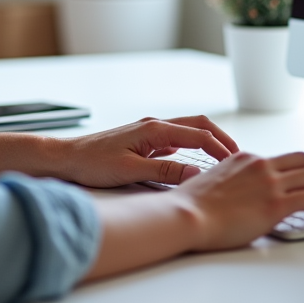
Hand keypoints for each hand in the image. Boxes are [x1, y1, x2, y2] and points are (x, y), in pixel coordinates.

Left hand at [55, 116, 239, 187]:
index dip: (219, 148)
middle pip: (198, 125)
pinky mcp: (144, 141)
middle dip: (220, 139)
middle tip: (237, 156)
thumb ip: (164, 173)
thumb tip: (195, 176)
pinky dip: (192, 148)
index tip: (234, 161)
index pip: (198, 135)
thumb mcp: (130, 171)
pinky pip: (176, 140)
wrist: (66, 158)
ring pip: (188, 131)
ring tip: (223, 159)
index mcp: (154, 129)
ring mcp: (150, 132)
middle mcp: (155, 125)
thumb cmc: (91, 163)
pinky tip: (195, 163)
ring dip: (208, 141)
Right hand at [175, 151, 303, 250]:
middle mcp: (261, 165)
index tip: (302, 184)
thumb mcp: (213, 181)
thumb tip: (239, 194)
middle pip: (303, 161)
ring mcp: (270, 183)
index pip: (280, 160)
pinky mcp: (276, 204)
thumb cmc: (192, 207)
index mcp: (246, 159)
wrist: (187, 215)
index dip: (296, 172)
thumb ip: (232, 182)